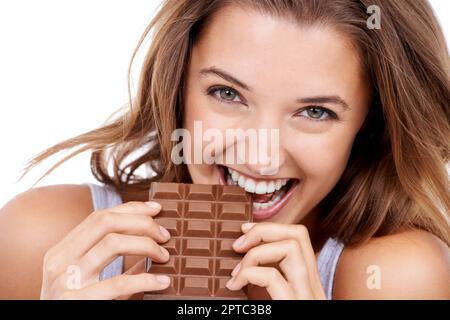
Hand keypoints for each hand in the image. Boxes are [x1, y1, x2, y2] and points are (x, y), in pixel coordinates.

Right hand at [40, 201, 170, 299]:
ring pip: (112, 243)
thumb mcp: (87, 279)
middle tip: (164, 235)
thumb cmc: (79, 305)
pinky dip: (146, 280)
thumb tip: (149, 241)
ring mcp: (65, 281)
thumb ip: (110, 261)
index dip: (131, 208)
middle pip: (106, 222)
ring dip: (146, 245)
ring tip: (164, 256)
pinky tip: (162, 281)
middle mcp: (59, 261)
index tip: (156, 208)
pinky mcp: (77, 302)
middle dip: (141, 222)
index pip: (98, 217)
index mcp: (61, 251)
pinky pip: (119, 283)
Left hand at [226, 222, 325, 299]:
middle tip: (237, 245)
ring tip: (235, 271)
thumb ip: (266, 280)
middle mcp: (314, 288)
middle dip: (263, 230)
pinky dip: (248, 274)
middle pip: (298, 233)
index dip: (270, 227)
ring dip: (256, 252)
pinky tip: (234, 286)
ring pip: (291, 248)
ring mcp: (308, 297)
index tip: (244, 232)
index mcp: (308, 283)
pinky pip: (272, 276)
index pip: (299, 238)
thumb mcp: (272, 298)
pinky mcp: (294, 306)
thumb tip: (240, 257)